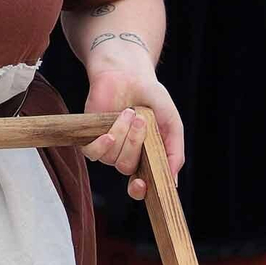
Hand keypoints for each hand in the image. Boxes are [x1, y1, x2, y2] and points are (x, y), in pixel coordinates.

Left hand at [81, 40, 183, 200]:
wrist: (128, 73)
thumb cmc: (152, 97)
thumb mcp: (171, 124)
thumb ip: (174, 153)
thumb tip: (172, 183)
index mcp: (146, 157)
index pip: (140, 186)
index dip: (139, 191)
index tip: (141, 184)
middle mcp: (126, 155)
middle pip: (127, 168)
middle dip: (135, 144)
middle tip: (142, 119)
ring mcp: (108, 147)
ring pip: (112, 158)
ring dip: (123, 134)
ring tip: (129, 111)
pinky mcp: (91, 136)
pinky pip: (94, 152)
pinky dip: (102, 144)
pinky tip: (109, 132)